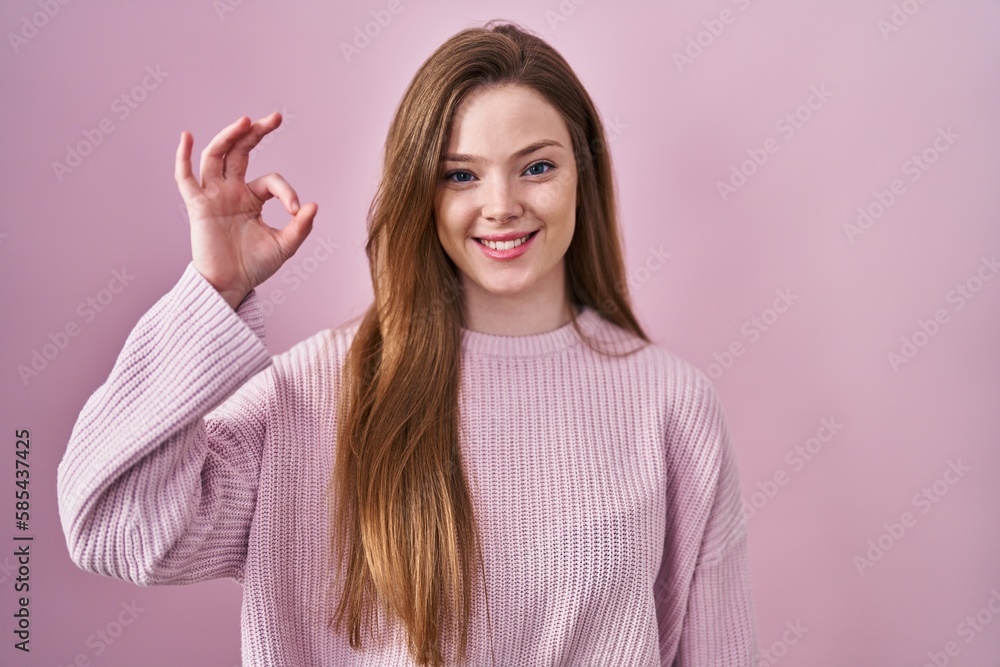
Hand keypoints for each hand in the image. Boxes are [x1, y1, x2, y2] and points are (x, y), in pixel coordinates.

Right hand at [174, 112, 317, 309]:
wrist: (231, 285)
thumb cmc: (255, 266)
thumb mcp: (285, 245)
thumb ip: (300, 226)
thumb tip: (313, 205)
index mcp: (251, 198)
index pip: (270, 180)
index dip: (286, 191)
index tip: (295, 212)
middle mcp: (231, 191)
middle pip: (240, 151)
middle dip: (256, 133)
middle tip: (275, 118)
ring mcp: (213, 196)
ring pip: (216, 157)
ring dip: (229, 137)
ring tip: (246, 122)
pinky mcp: (198, 206)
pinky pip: (185, 178)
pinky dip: (183, 157)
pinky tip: (187, 137)